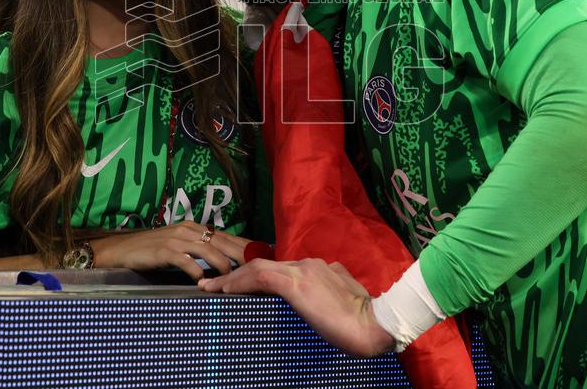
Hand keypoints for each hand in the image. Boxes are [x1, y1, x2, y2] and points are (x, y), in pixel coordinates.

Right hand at [92, 221, 250, 280]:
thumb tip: (221, 261)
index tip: (260, 254)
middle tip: (256, 267)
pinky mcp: (164, 251)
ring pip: (208, 250)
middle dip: (241, 254)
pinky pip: (186, 261)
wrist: (121, 249)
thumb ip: (197, 249)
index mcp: (194, 228)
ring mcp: (176, 239)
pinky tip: (203, 282)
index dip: (243, 244)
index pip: (225, 235)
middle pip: (222, 241)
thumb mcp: (178, 245)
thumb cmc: (151, 250)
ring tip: (233, 278)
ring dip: (223, 265)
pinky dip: (197, 271)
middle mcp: (188, 230)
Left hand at [199, 258, 395, 356]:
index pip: (279, 268)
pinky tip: (223, 289)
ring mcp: (302, 270)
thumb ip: (329, 289)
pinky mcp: (296, 282)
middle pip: (263, 264)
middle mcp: (307, 264)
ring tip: (211, 287)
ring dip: (232, 278)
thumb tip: (317, 296)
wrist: (375, 322)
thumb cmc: (363, 319)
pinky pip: (260, 277)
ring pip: (257, 268)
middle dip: (237, 274)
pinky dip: (239, 282)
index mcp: (319, 268)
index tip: (238, 283)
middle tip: (214, 284)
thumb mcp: (343, 299)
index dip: (255, 274)